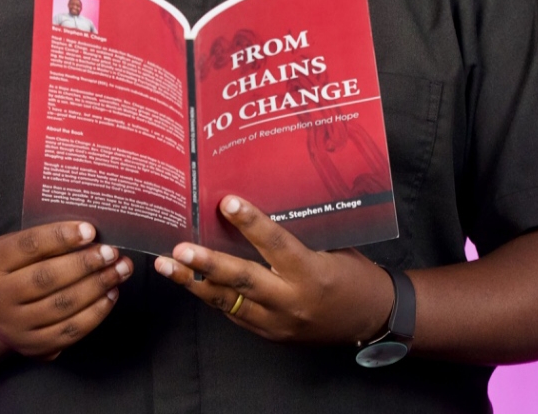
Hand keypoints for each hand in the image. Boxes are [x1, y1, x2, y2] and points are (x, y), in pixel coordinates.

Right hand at [0, 221, 132, 359]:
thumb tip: (89, 233)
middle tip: (112, 252)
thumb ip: (42, 240)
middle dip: (85, 263)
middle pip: (47, 278)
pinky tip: (111, 295)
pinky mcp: (33, 347)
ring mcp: (15, 326)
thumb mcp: (11, 248)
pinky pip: (69, 331)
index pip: (29, 246)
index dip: (61, 236)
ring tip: (120, 270)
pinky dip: (95, 312)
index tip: (90, 231)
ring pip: (62, 305)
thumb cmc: (10, 270)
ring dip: (97, 286)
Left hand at [154, 195, 392, 344]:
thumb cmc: (353, 273)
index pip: (276, 245)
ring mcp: (278, 323)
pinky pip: (234, 314)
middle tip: (179, 249)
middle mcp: (291, 300)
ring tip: (167, 265)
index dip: (251, 223)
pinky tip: (189, 280)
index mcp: (312, 272)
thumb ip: (298, 233)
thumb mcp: (332, 247)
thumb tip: (261, 205)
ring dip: (194, 283)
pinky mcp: (270, 335)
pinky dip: (211, 296)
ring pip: (228, 302)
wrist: (371, 318)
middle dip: (207, 263)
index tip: (227, 203)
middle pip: (242, 280)